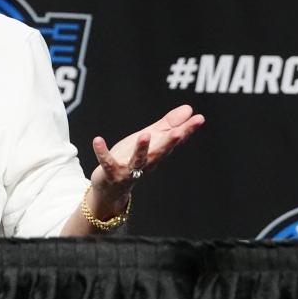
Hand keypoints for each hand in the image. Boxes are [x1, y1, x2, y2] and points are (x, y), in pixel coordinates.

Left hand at [87, 104, 204, 215]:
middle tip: (179, 132)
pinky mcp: (111, 173)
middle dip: (169, 143)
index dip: (187, 130)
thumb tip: (189, 109)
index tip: (200, 119)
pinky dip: (102, 152)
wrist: (111, 189)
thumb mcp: (150, 139)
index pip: (174, 140)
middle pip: (160, 152)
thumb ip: (168, 124)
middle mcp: (147, 163)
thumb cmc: (131, 160)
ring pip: (138, 160)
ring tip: (145, 135)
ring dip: (142, 149)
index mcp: (157, 152)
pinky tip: (97, 140)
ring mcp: (129, 170)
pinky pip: (107, 162)